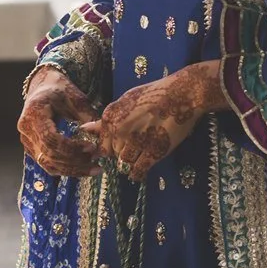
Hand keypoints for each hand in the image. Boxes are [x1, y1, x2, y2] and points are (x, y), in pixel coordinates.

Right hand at [17, 66, 101, 175]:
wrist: (43, 87)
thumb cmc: (59, 89)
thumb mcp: (75, 97)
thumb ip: (87, 116)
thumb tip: (103, 136)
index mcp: (34, 113)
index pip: (50, 139)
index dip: (71, 147)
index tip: (92, 148)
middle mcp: (26, 129)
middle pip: (49, 155)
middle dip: (75, 162)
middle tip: (97, 164)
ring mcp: (27, 140)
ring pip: (48, 164)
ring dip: (72, 170)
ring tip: (95, 169)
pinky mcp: (32, 148)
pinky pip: (48, 164)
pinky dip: (66, 168)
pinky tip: (83, 169)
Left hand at [85, 60, 225, 178]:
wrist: (181, 95)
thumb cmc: (154, 95)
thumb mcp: (126, 100)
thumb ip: (106, 119)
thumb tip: (85, 129)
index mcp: (110, 117)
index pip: (101, 145)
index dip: (110, 146)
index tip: (120, 144)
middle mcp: (119, 131)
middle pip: (113, 154)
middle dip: (122, 152)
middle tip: (136, 144)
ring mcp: (135, 143)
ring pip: (125, 163)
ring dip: (132, 161)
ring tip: (143, 150)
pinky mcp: (152, 153)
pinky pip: (138, 171)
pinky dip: (138, 173)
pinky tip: (143, 167)